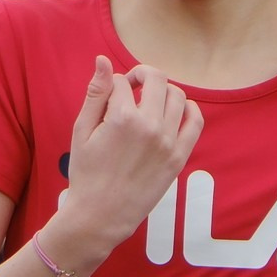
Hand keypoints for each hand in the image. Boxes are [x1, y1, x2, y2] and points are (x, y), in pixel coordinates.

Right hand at [50, 56, 201, 268]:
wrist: (100, 215)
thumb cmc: (86, 173)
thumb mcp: (81, 131)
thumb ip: (95, 93)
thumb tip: (103, 60)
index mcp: (122, 118)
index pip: (122, 82)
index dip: (113, 84)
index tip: (108, 97)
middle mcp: (149, 126)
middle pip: (156, 79)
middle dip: (141, 75)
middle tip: (131, 87)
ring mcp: (168, 142)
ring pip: (177, 95)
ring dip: (163, 91)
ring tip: (148, 102)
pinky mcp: (179, 157)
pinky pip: (195, 121)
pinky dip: (189, 109)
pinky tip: (175, 110)